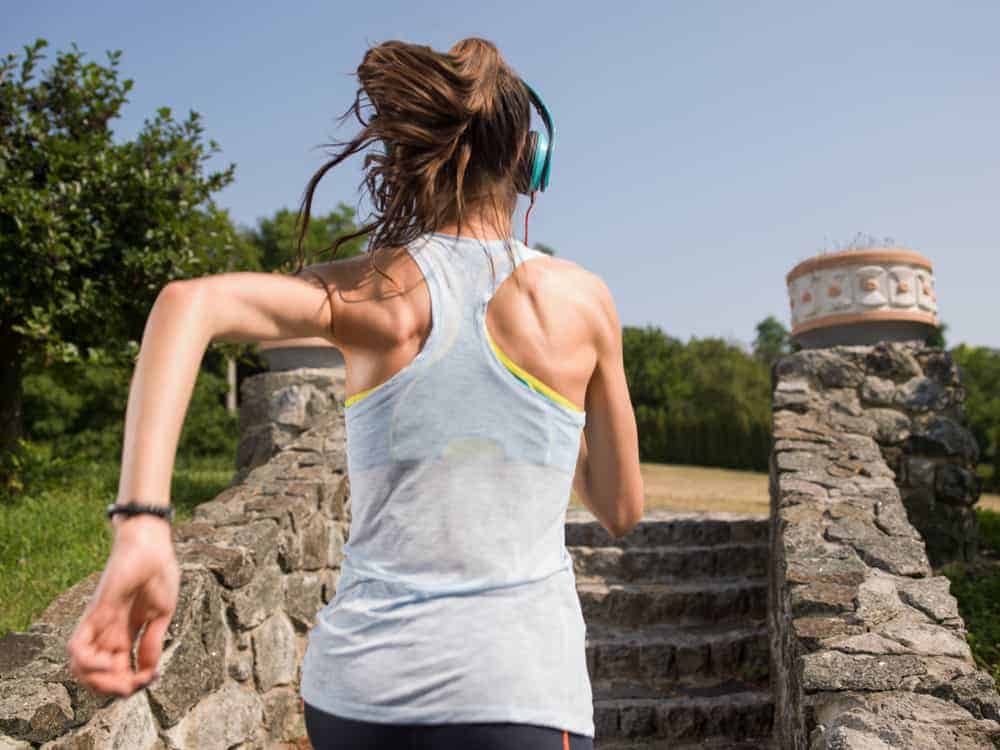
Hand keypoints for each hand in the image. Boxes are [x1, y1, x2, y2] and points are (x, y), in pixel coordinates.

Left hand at [67, 516, 179, 696]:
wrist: (151, 545)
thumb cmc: (159, 572)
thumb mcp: (162, 614)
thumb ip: (152, 642)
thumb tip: (148, 671)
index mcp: (127, 634)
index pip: (120, 671)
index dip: (134, 682)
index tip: (153, 677)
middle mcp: (109, 634)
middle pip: (98, 676)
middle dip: (116, 689)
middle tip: (137, 684)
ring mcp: (99, 625)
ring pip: (80, 669)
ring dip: (99, 683)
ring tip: (121, 679)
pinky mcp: (93, 614)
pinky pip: (76, 648)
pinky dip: (87, 664)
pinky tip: (109, 664)